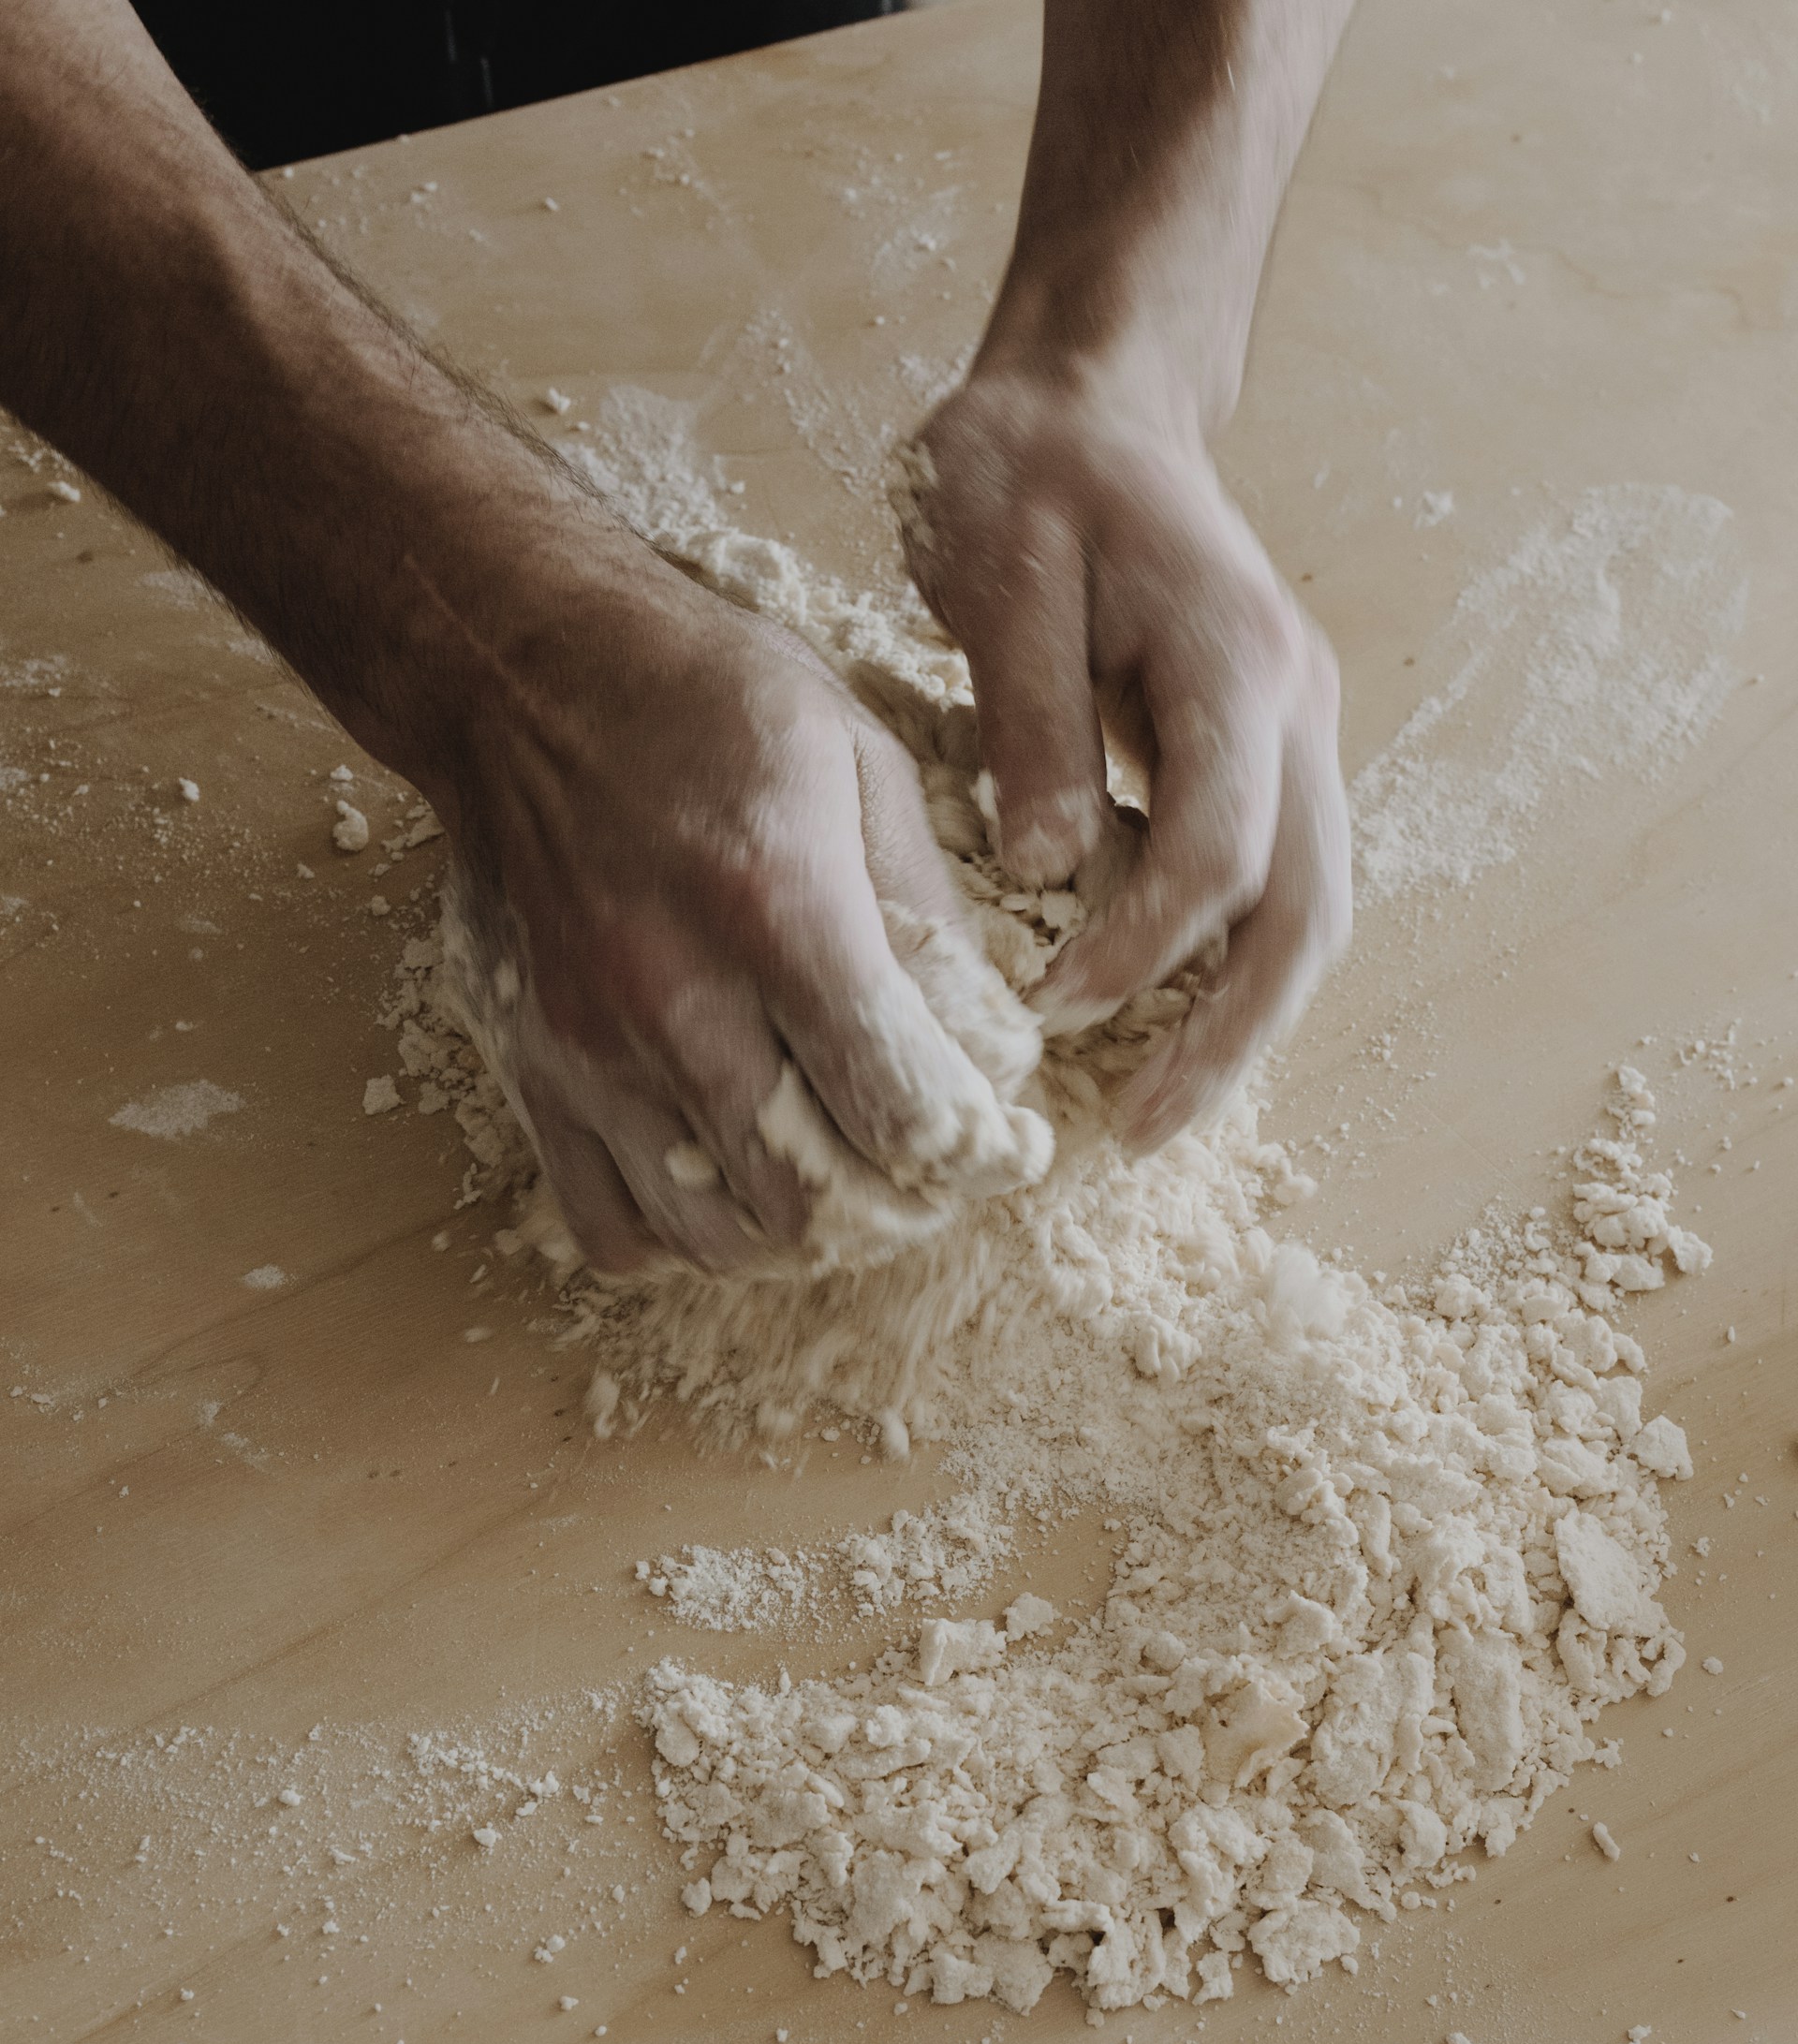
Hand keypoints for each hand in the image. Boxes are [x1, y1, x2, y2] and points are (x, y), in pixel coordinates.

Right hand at [432, 514, 1047, 1276]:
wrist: (521, 678)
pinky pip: (614, 1231)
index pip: (900, 1110)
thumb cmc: (703, 702)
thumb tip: (993, 1046)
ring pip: (718, 1235)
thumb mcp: (858, 759)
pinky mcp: (535, 1077)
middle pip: (814, 1199)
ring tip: (839, 1184)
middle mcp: (675, 999)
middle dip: (898, 1210)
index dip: (976, 1157)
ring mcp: (591, 1052)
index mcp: (777, 909)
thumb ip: (930, 910)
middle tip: (930, 1175)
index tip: (1006, 1148)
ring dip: (801, 1236)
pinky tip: (728, 1181)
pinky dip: (685, 1238)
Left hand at [899, 366, 1350, 1150]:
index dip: (1139, 950)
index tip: (1045, 1007)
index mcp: (1234, 658)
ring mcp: (1299, 732)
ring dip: (1244, 1025)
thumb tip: (1050, 870)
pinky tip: (1163, 1034)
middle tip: (1138, 1135)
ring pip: (1312, 913)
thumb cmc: (1031, 467)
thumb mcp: (998, 568)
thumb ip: (1027, 717)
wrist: (1093, 397)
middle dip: (1230, 1039)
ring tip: (1154, 1114)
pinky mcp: (1269, 753)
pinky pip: (1277, 887)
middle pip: (1308, 912)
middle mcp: (1297, 703)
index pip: (1217, 849)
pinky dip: (1232, 973)